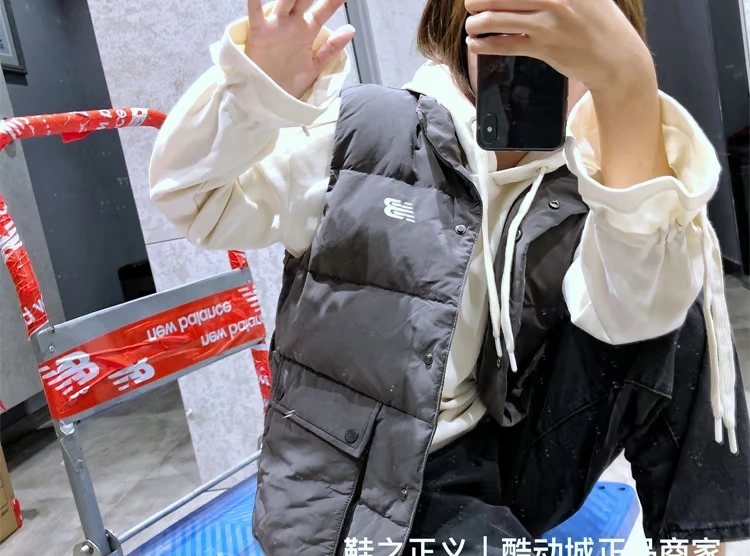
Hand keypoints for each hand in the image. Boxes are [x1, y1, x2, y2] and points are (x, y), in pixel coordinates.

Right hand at [245, 0, 354, 98]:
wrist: (269, 100)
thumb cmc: (290, 82)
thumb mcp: (315, 66)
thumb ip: (331, 48)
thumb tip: (351, 29)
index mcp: (307, 30)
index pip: (324, 10)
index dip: (334, 0)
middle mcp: (292, 24)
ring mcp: (275, 26)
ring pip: (284, 0)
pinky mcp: (259, 32)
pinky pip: (256, 13)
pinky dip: (255, 0)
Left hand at [464, 0, 653, 93]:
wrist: (616, 57)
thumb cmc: (600, 24)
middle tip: (470, 3)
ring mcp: (548, 23)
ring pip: (499, 18)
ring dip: (478, 22)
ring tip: (472, 25)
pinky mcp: (543, 47)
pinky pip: (505, 44)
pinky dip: (485, 44)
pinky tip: (476, 43)